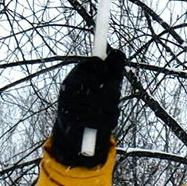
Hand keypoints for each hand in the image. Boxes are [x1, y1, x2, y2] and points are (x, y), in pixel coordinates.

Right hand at [48, 48, 125, 169]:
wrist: (78, 133)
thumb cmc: (95, 103)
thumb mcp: (106, 84)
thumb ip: (113, 67)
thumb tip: (118, 52)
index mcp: (75, 75)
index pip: (93, 63)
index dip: (105, 68)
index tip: (109, 75)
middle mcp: (68, 87)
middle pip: (100, 83)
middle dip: (114, 93)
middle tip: (116, 99)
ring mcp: (68, 104)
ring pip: (102, 103)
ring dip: (113, 109)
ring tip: (113, 112)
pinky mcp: (72, 121)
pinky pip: (98, 119)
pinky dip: (108, 122)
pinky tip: (108, 122)